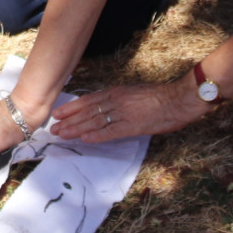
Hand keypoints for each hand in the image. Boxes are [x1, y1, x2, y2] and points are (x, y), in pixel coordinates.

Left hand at [53, 80, 205, 142]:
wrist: (179, 98)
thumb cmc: (160, 96)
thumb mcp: (134, 93)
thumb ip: (119, 100)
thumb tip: (107, 108)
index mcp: (116, 92)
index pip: (88, 101)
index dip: (72, 108)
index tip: (58, 114)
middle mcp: (116, 101)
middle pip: (87, 112)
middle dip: (69, 121)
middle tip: (53, 128)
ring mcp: (123, 113)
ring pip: (94, 122)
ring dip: (76, 129)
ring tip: (62, 134)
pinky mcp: (133, 126)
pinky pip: (111, 131)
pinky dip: (96, 135)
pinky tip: (84, 139)